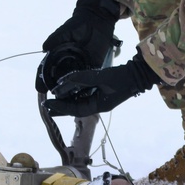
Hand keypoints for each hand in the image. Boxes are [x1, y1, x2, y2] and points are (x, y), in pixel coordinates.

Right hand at [35, 0, 120, 92]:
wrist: (97, 20)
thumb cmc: (78, 24)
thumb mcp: (65, 31)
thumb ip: (55, 39)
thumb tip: (44, 48)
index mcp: (57, 55)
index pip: (46, 70)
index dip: (42, 80)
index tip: (39, 89)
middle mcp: (66, 62)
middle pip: (58, 79)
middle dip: (55, 89)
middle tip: (53, 100)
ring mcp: (78, 65)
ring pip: (71, 82)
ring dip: (68, 92)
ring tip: (65, 103)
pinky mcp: (91, 65)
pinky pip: (86, 79)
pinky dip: (83, 88)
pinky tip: (81, 97)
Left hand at [43, 52, 159, 116]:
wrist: (138, 74)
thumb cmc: (121, 78)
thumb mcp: (101, 77)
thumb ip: (83, 78)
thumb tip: (64, 81)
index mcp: (98, 106)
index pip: (75, 109)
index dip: (61, 107)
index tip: (47, 104)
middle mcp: (98, 105)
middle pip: (75, 109)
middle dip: (61, 107)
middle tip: (46, 105)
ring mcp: (100, 100)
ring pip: (79, 103)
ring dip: (67, 101)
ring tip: (54, 99)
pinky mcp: (102, 93)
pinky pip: (85, 97)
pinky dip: (75, 95)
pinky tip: (68, 91)